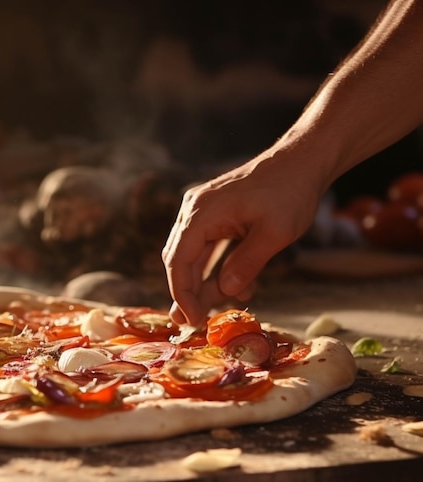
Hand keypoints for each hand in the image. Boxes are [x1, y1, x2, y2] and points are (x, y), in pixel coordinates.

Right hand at [162, 150, 320, 325]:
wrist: (303, 160)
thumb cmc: (291, 192)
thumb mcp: (274, 234)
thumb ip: (247, 264)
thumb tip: (225, 292)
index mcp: (201, 213)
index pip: (178, 261)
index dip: (182, 294)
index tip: (193, 319)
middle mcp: (194, 211)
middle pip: (180, 259)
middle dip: (187, 292)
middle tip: (195, 321)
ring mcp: (204, 212)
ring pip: (194, 256)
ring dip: (204, 283)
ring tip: (212, 311)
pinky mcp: (217, 215)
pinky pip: (209, 248)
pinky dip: (218, 269)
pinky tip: (236, 289)